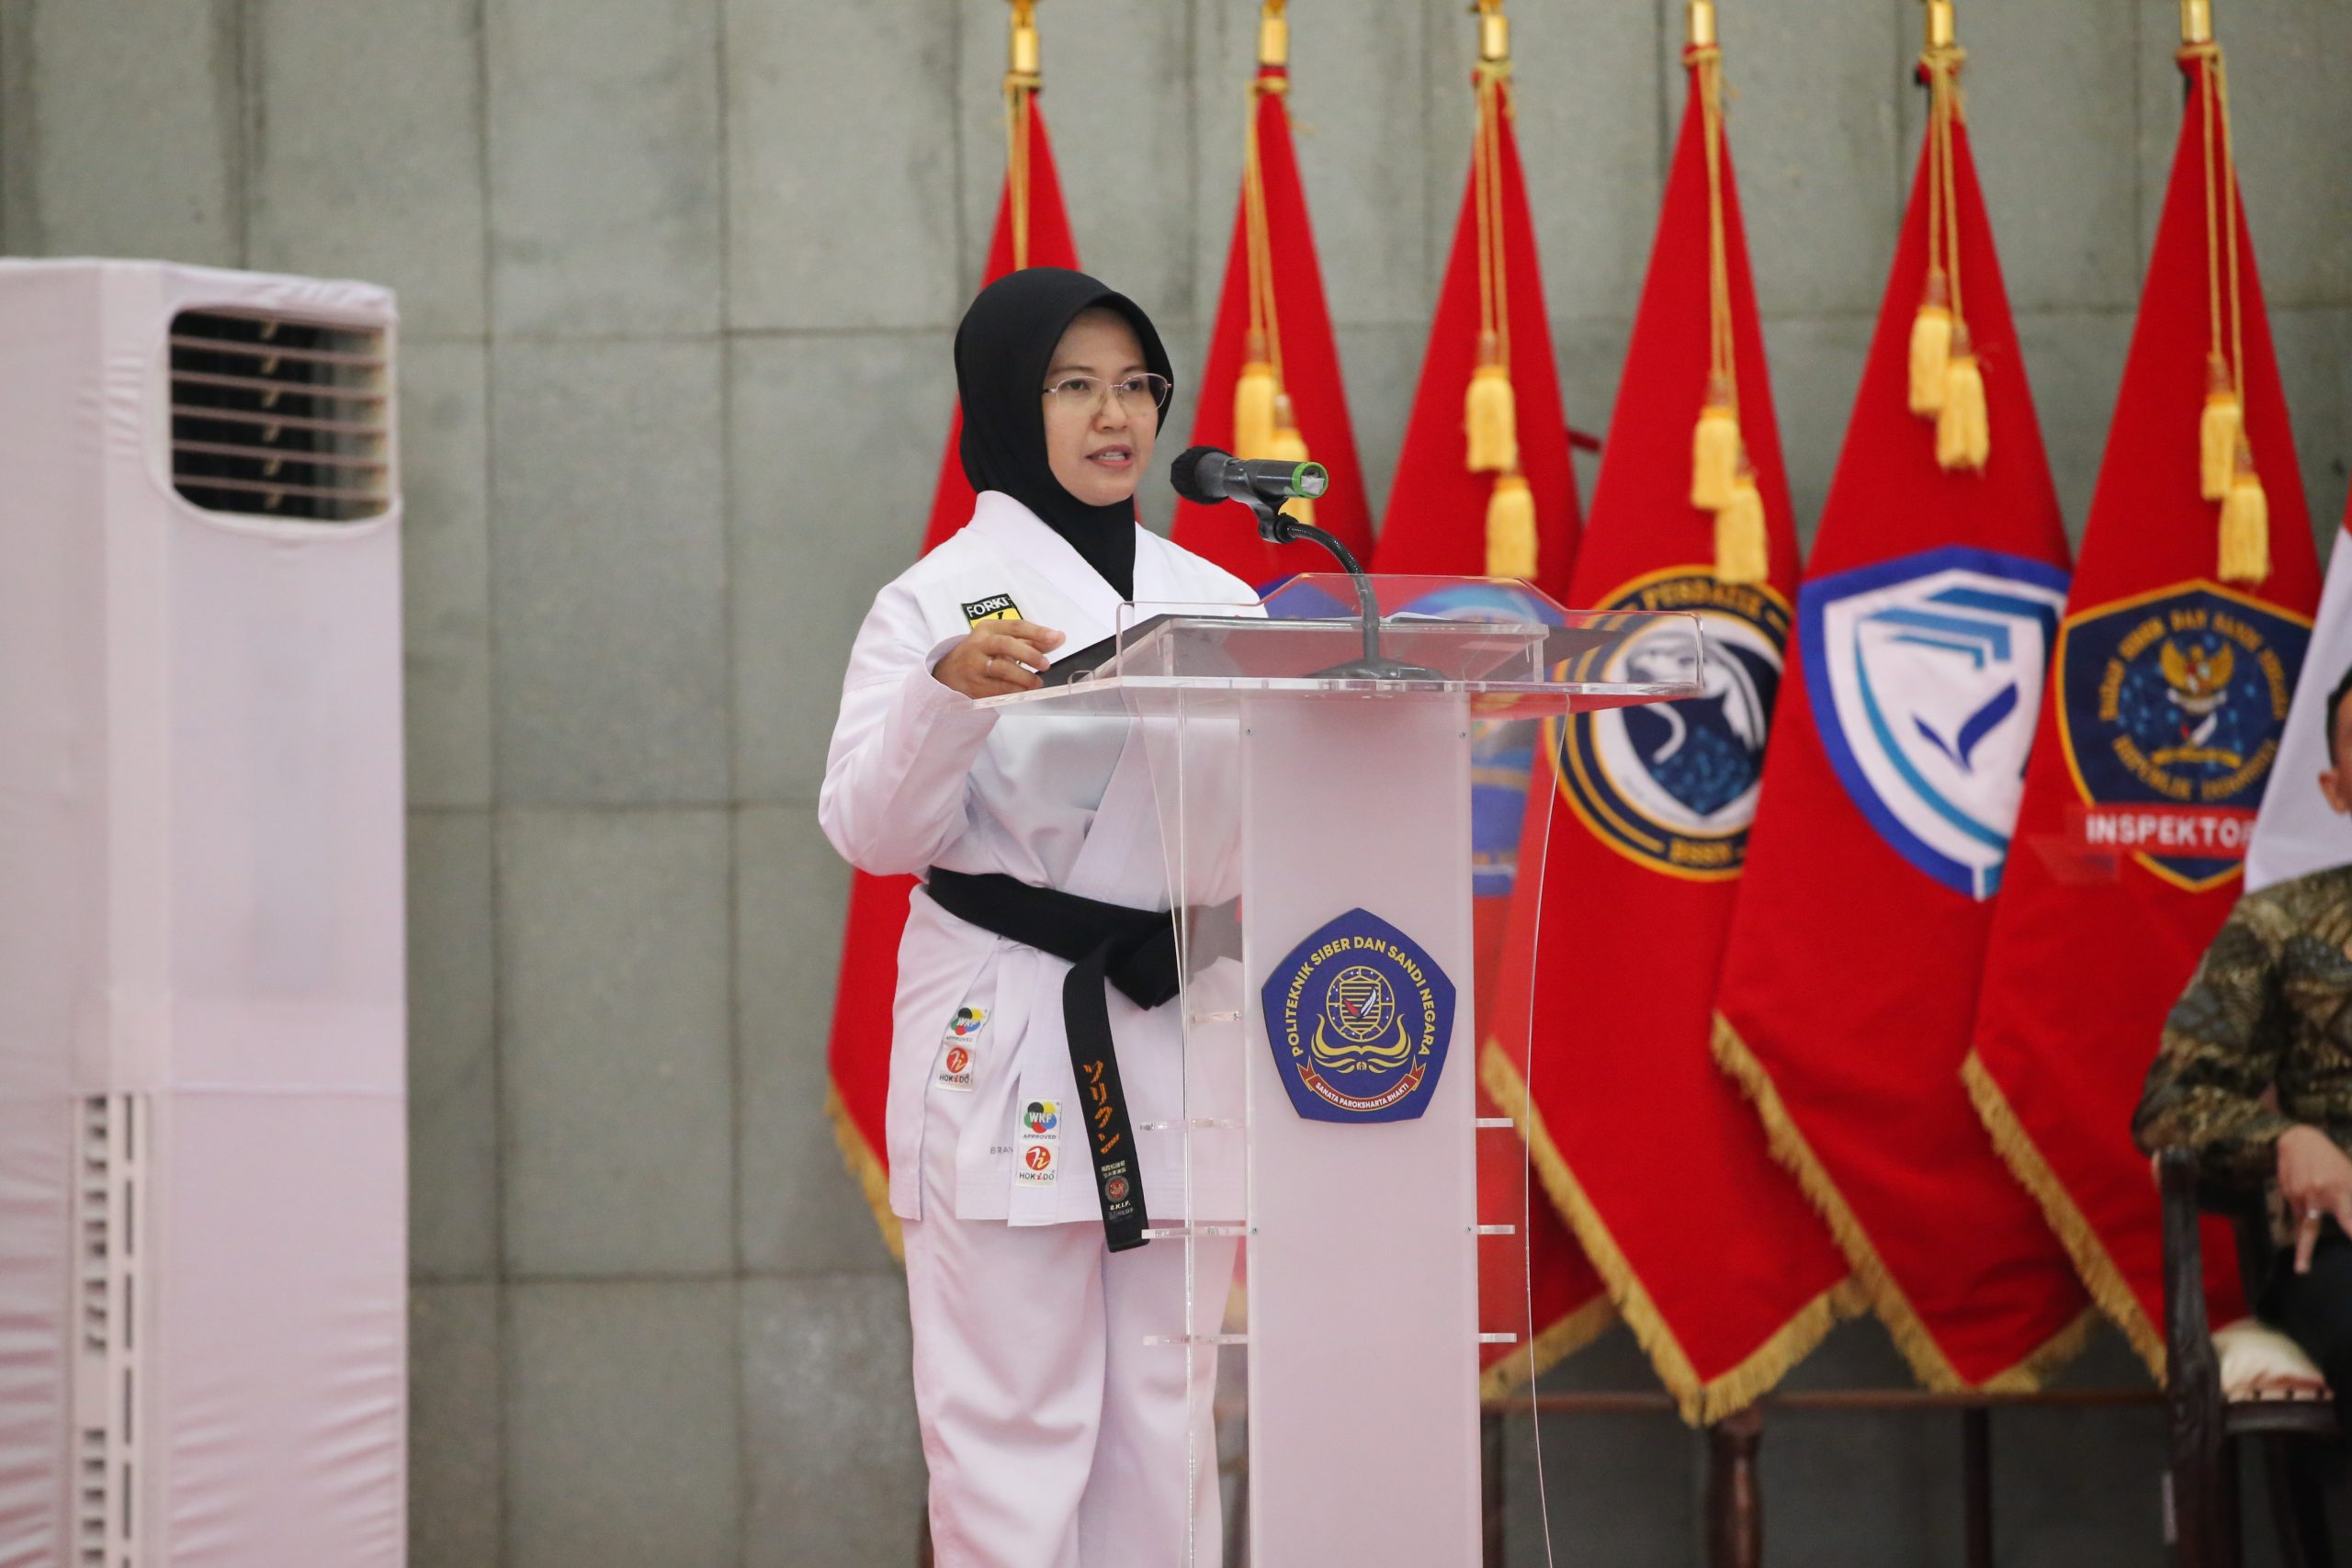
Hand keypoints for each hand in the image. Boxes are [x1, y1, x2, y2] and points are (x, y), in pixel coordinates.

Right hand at [932, 619, 1065, 698]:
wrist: (947, 673)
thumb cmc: (982, 654)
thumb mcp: (1002, 641)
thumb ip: (1031, 641)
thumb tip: (1059, 638)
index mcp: (989, 629)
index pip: (1015, 626)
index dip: (1037, 632)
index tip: (1056, 638)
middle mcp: (979, 644)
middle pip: (1005, 645)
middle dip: (1028, 654)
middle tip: (1046, 664)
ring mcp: (974, 665)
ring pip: (1000, 669)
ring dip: (1022, 677)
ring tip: (1037, 683)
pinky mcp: (972, 685)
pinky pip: (995, 689)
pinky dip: (1012, 691)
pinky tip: (1023, 692)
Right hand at [2277, 1125, 2351, 1272]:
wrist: (2299, 1139)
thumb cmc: (2332, 1160)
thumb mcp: (2350, 1177)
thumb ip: (2351, 1204)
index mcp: (2339, 1191)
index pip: (2349, 1221)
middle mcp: (2315, 1195)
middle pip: (2310, 1229)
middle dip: (2304, 1252)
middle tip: (2301, 1270)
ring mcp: (2297, 1195)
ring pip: (2303, 1221)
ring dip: (2309, 1223)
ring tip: (2312, 1214)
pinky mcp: (2285, 1194)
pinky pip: (2296, 1211)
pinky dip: (2302, 1211)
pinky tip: (2305, 1194)